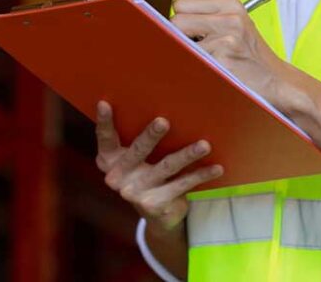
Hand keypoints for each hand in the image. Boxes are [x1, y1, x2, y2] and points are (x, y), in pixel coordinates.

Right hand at [94, 101, 222, 232]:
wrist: (157, 216)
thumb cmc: (146, 173)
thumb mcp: (135, 159)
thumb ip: (137, 140)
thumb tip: (162, 107)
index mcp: (109, 160)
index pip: (105, 138)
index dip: (104, 121)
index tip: (105, 103)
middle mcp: (118, 177)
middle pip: (137, 152)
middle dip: (151, 136)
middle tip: (163, 121)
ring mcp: (136, 192)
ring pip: (166, 168)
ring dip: (187, 155)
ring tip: (204, 145)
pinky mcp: (155, 204)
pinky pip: (182, 184)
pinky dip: (201, 175)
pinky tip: (216, 168)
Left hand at [172, 0, 288, 104]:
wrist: (279, 83)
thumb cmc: (250, 58)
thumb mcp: (235, 27)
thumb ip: (206, 20)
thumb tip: (162, 25)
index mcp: (231, 5)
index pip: (181, 4)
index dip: (179, 21)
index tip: (187, 35)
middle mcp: (230, 17)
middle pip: (176, 20)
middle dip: (177, 37)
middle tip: (194, 51)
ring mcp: (227, 38)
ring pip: (180, 43)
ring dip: (186, 55)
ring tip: (207, 63)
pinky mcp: (223, 59)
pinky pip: (191, 61)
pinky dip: (193, 69)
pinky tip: (211, 73)